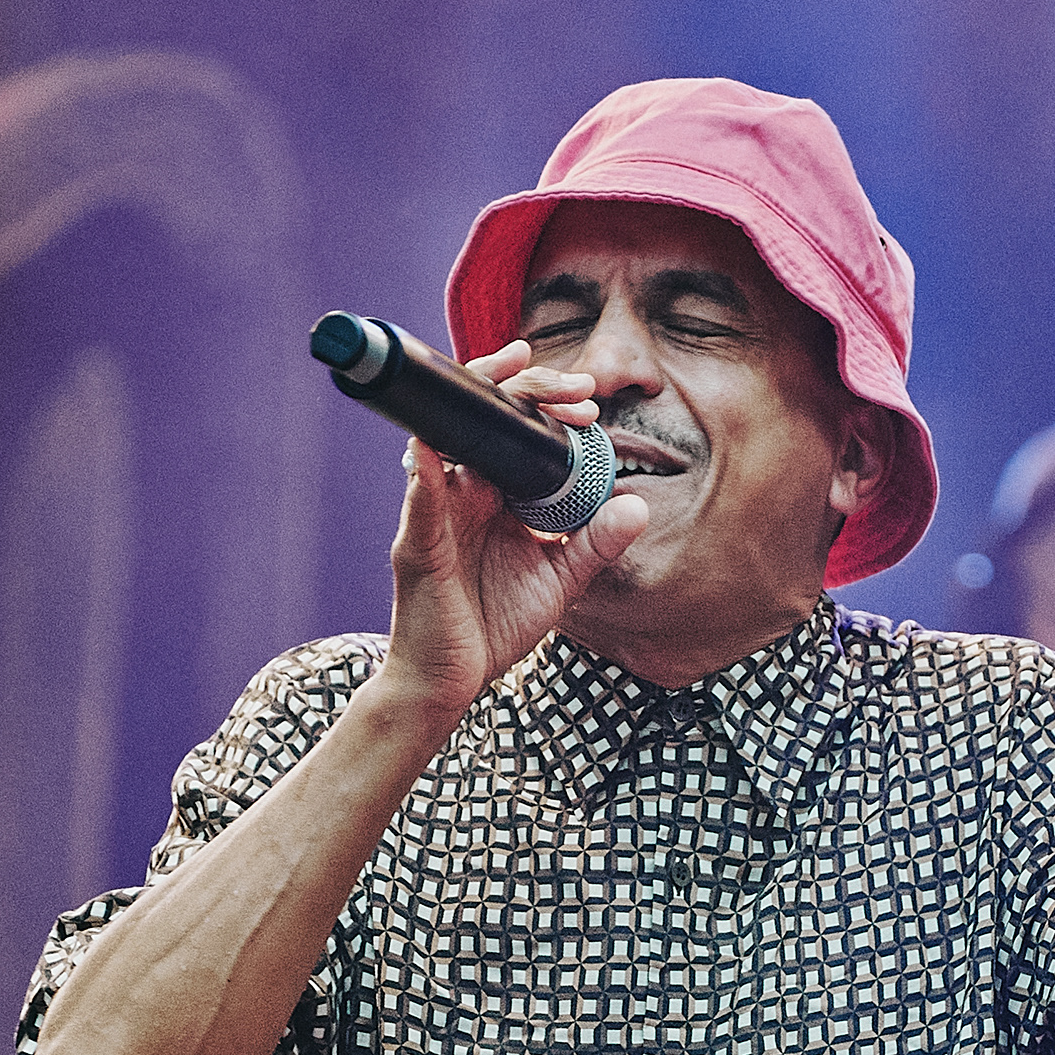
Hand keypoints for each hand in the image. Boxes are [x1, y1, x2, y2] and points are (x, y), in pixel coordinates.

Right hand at [373, 339, 646, 731]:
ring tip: (516, 374)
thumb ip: (594, 544)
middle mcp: (462, 492)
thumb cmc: (493, 625)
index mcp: (493, 495)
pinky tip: (437, 444)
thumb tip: (636, 507)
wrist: (451, 680)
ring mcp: (437, 512)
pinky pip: (421, 499)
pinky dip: (427, 471)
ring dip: (481, 402)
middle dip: (525, 387)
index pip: (513, 431)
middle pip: (481, 418)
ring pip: (446, 437)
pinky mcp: (419, 544)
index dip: (544, 403)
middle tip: (576, 387)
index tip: (587, 399)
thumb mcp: (559, 582)